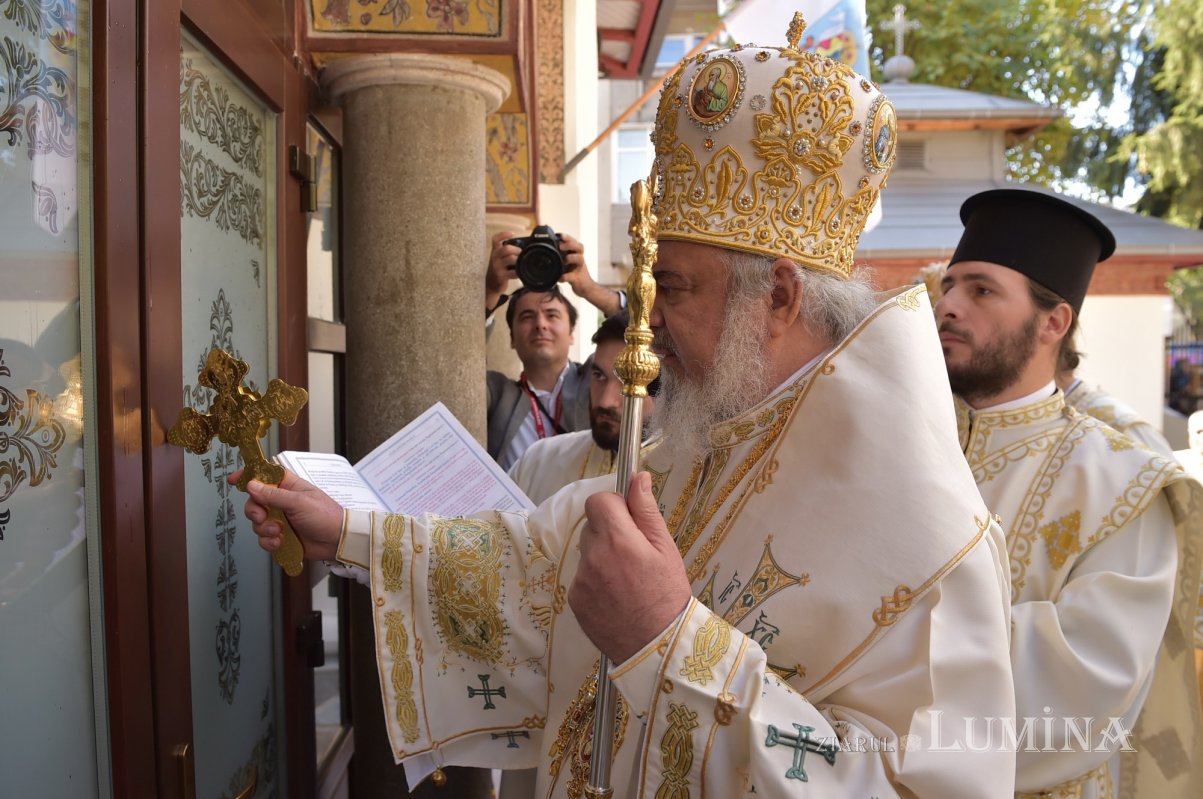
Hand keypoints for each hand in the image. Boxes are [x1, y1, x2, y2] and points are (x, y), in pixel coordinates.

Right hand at [229, 467, 344, 560]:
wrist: (336, 541)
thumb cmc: (325, 515)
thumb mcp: (299, 502)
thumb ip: (274, 495)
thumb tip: (252, 485)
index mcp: (288, 486)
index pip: (264, 475)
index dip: (248, 476)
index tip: (234, 480)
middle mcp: (281, 501)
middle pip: (254, 502)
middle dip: (254, 511)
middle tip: (264, 517)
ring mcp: (280, 519)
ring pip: (257, 522)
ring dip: (264, 529)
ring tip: (279, 532)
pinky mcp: (281, 536)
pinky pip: (264, 538)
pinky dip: (268, 542)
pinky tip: (279, 542)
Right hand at [487, 229, 518, 300]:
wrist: (490, 285)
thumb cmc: (498, 270)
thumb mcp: (499, 259)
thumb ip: (507, 253)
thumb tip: (524, 248)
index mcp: (494, 252)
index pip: (495, 240)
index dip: (503, 235)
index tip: (512, 233)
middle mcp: (494, 258)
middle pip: (506, 248)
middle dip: (517, 250)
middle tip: (521, 254)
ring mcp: (497, 267)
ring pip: (510, 259)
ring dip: (519, 260)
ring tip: (521, 263)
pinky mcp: (500, 276)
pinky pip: (513, 272)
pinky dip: (519, 272)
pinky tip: (520, 273)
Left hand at [558, 233, 592, 293]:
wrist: (585, 288)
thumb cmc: (574, 274)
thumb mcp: (567, 265)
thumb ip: (561, 257)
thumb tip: (547, 250)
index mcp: (576, 255)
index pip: (575, 242)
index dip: (569, 238)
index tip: (561, 235)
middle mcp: (580, 259)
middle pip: (579, 247)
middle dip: (570, 244)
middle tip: (561, 246)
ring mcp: (580, 268)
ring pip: (580, 258)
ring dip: (571, 258)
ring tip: (564, 261)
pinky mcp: (579, 278)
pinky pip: (573, 276)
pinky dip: (566, 276)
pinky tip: (560, 277)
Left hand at [570, 472, 691, 663]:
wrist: (657, 647)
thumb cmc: (668, 595)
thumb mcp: (666, 549)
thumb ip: (647, 510)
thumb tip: (638, 477)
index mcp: (618, 540)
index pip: (598, 501)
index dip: (614, 506)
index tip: (629, 522)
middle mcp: (593, 557)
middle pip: (592, 526)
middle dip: (610, 532)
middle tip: (634, 555)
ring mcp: (580, 580)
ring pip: (587, 552)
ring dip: (602, 556)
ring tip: (627, 579)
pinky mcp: (574, 599)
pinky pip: (582, 576)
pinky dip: (596, 580)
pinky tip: (616, 595)